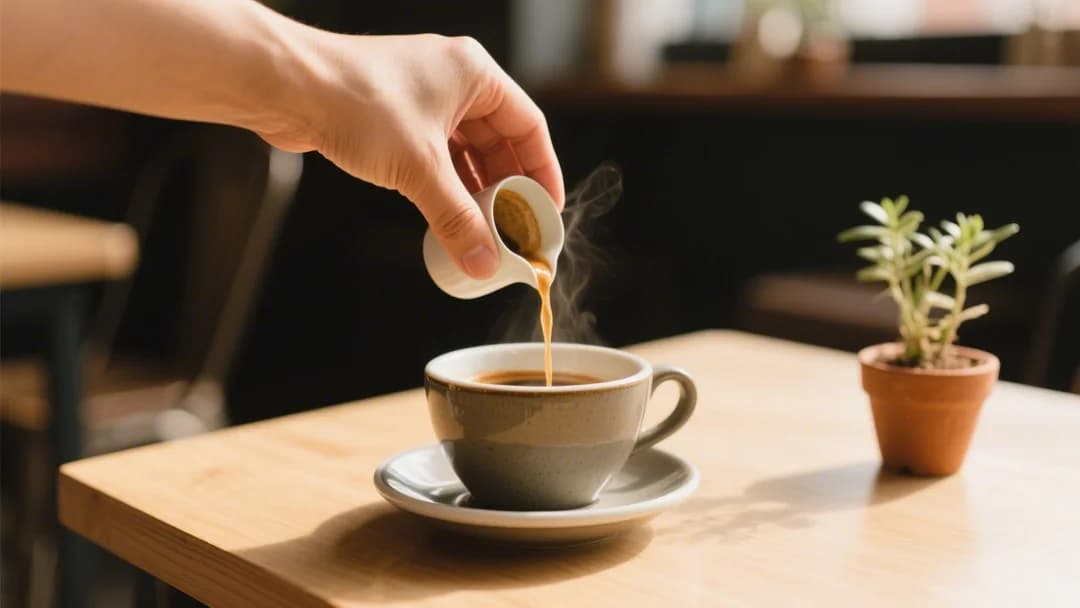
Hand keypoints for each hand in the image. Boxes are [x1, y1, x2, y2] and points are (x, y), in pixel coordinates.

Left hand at [259, 33, 564, 278]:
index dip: (543, 172)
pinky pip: (436, 155)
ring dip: (476, 191)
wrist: (285, 87)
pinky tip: (450, 213)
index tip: (548, 211)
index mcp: (475, 74)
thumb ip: (457, 219)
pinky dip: (447, 185)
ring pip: (466, 151)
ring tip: (486, 229)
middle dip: (509, 188)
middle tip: (516, 229)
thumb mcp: (419, 169)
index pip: (529, 126)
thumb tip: (485, 262)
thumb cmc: (354, 101)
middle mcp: (453, 80)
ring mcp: (423, 97)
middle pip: (499, 141)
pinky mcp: (395, 117)